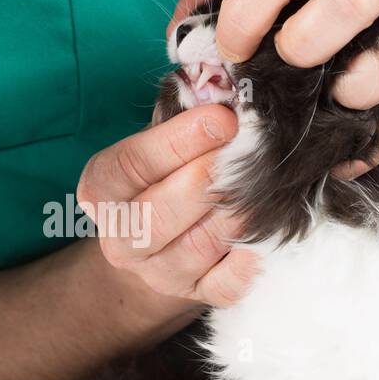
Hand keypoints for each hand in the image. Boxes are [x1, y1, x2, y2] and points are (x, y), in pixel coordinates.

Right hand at [78, 107, 259, 307]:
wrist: (163, 241)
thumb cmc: (167, 172)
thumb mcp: (161, 137)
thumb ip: (182, 111)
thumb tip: (225, 83)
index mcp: (102, 192)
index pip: (130, 166)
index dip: (177, 141)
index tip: (223, 118)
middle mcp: (122, 239)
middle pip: (160, 213)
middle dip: (212, 177)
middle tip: (252, 149)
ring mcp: (159, 274)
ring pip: (200, 246)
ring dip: (241, 210)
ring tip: (272, 180)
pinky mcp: (198, 296)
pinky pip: (229, 282)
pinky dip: (256, 254)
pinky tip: (276, 224)